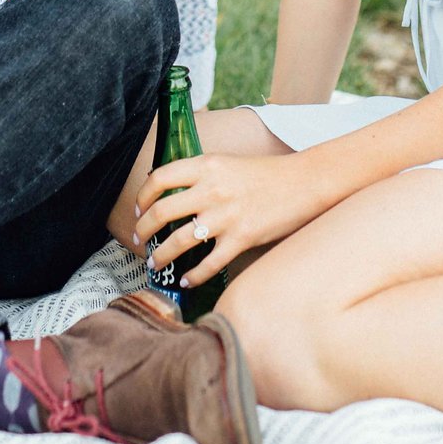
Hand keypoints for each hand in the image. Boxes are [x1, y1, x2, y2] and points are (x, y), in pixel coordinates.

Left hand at [133, 153, 332, 286]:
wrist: (304, 183)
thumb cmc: (265, 174)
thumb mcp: (227, 163)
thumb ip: (200, 174)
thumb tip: (168, 190)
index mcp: (207, 166)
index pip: (159, 178)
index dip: (142, 197)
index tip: (138, 210)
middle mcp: (212, 189)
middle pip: (162, 212)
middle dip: (143, 230)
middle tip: (138, 240)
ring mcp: (226, 216)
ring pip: (179, 241)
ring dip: (161, 256)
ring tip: (155, 264)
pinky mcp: (242, 238)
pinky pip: (209, 263)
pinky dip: (194, 276)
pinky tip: (187, 281)